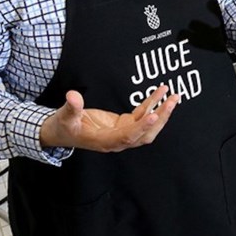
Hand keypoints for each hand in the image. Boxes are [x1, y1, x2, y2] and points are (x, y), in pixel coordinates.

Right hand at [40, 85, 179, 152]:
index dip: (141, 127)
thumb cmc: (64, 126)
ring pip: (147, 126)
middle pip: (144, 134)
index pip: (127, 136)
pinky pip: (141, 115)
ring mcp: (122, 132)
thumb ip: (71, 107)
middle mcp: (117, 140)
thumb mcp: (64, 117)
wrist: (62, 131)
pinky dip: (151, 104)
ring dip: (161, 112)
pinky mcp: (123, 124)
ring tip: (173, 96)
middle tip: (172, 101)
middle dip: (161, 119)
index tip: (154, 116)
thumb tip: (73, 96)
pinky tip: (159, 93)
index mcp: (104, 141)